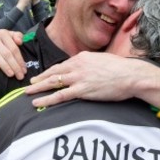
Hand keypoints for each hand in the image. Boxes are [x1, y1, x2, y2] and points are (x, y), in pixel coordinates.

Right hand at [0, 29, 25, 79]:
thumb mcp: (8, 35)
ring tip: (11, 75)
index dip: (20, 60)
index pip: (14, 49)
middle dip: (15, 66)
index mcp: (3, 33)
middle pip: (7, 54)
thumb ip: (17, 36)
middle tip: (20, 76)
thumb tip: (20, 42)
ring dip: (5, 66)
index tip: (24, 70)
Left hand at [26, 52, 140, 106]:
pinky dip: (47, 98)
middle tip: (30, 83)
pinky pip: (60, 95)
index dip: (50, 71)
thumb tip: (86, 69)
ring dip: (39, 88)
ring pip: (53, 83)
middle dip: (40, 78)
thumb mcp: (102, 60)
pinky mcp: (82, 90)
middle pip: (53, 72)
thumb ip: (90, 64)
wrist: (131, 75)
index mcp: (82, 57)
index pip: (62, 65)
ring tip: (28, 93)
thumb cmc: (121, 69)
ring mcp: (79, 78)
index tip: (43, 76)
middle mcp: (77, 65)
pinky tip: (38, 102)